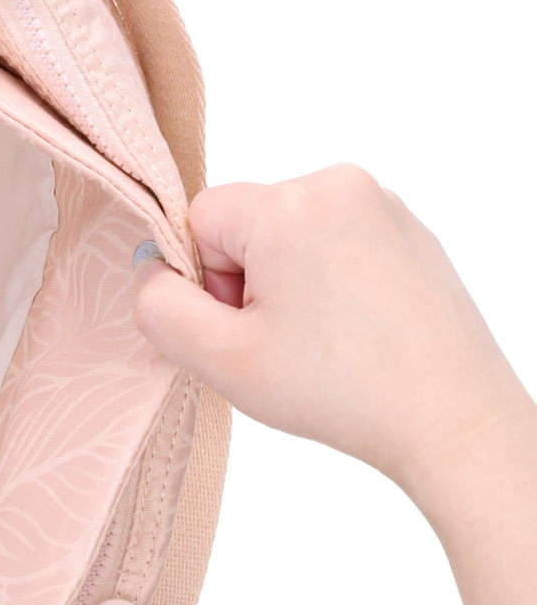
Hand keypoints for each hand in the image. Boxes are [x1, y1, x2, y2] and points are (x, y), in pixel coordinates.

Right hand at [132, 164, 532, 500]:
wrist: (454, 419)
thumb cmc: (344, 391)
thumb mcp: (222, 360)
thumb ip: (160, 308)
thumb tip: (150, 270)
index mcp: (289, 205)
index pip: (199, 219)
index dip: (206, 281)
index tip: (245, 327)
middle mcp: (339, 184)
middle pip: (245, 223)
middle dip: (247, 279)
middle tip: (282, 341)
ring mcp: (382, 204)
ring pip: (288, 232)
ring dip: (286, 280)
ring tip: (322, 338)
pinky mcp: (409, 229)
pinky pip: (333, 239)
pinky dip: (327, 278)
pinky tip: (351, 329)